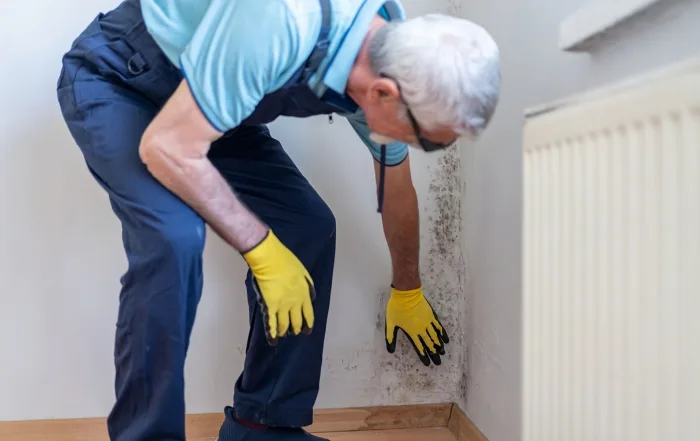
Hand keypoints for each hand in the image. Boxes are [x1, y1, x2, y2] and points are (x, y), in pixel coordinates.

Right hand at [242, 230, 314, 345]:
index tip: (308, 330)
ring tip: (283, 334)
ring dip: (284, 331)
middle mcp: (295, 303)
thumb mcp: (304, 273)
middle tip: (295, 332)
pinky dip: (272, 332)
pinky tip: (273, 340)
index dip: (308, 322)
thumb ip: (307, 285)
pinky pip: (271, 322)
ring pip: (284, 324)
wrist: (271, 260)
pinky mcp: (269, 306)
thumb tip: (310, 295)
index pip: (308, 313)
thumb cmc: (286, 261)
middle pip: (296, 321)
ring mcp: (282, 306)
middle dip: (296, 328)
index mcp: (304, 294)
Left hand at [385, 286, 448, 365]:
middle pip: (429, 344)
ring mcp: (428, 322)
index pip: (419, 347)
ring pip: (435, 336)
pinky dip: (442, 334)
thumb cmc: (396, 308)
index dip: (423, 356)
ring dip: (439, 345)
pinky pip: (439, 327)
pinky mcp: (431, 315)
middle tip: (438, 362)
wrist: (406, 293)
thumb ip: (390, 337)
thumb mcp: (390, 324)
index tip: (428, 363)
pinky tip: (445, 340)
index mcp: (412, 332)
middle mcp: (422, 329)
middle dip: (433, 354)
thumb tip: (390, 351)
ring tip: (442, 353)